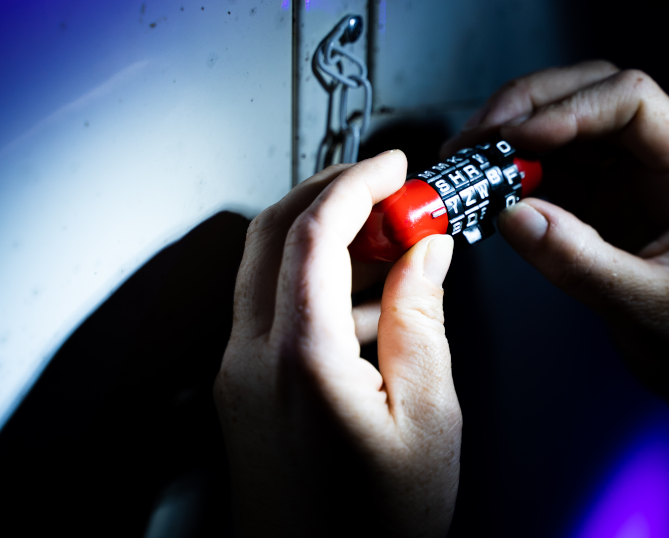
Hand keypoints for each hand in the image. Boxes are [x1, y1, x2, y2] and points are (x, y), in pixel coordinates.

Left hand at [214, 151, 461, 536]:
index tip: (394, 167)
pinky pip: (272, 308)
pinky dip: (315, 281)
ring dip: (324, 236)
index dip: (357, 182)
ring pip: (267, 265)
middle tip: (391, 192)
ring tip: (392, 247)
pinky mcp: (243, 391)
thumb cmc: (375, 527)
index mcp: (300, 359)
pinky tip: (370, 303)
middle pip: (272, 230)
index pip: (314, 230)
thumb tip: (426, 252)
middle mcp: (252, 359)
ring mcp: (239, 374)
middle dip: (332, 192)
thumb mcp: (428, 418)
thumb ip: (422, 320)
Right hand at [443, 62, 668, 465]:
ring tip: (465, 158)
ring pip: (564, 126)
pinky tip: (482, 186)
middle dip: (530, 106)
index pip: (633, 102)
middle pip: (593, 94)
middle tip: (476, 137)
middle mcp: (658, 163)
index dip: (572, 108)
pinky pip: (551, 170)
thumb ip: (582, 262)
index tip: (519, 138)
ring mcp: (626, 180)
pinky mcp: (598, 205)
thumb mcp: (648, 308)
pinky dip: (513, 172)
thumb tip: (514, 215)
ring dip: (512, 134)